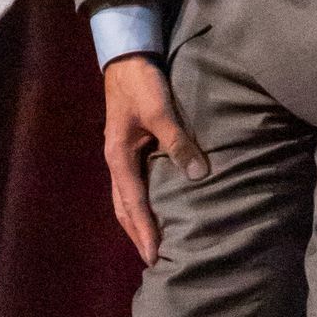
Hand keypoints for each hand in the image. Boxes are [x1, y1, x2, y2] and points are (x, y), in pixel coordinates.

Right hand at [102, 53, 208, 266]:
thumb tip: (199, 176)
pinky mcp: (130, 146)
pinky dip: (141, 204)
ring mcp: (121, 154)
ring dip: (137, 221)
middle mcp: (117, 161)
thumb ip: (177, 142)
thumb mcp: (159, 110)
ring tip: (153, 243)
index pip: (133, 203)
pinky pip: (133, 185)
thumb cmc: (140, 83)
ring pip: (126, 197)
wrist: (127, 55)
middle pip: (123, 207)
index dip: (144, 231)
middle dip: (137, 234)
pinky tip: (156, 208)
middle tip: (154, 261)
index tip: (154, 259)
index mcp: (119, 157)